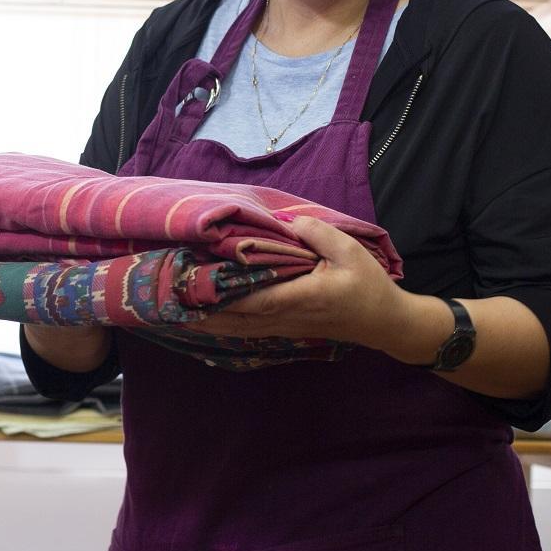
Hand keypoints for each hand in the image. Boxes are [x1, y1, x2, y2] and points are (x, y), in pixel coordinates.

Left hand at [184, 215, 408, 349]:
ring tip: (174, 312)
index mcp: (300, 297)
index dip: (221, 294)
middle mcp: (286, 316)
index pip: (252, 298)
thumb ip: (317, 234)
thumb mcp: (350, 251)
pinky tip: (202, 322)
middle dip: (201, 311)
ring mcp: (284, 327)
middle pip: (234, 318)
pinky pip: (247, 330)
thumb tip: (287, 221)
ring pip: (237, 328)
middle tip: (167, 300)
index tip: (192, 284)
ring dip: (206, 321)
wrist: (384, 321)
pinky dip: (222, 326)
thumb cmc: (367, 285)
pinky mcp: (284, 328)